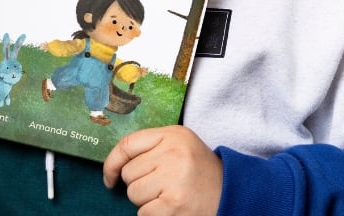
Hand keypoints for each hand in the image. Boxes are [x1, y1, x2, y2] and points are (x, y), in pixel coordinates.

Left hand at [102, 125, 222, 214]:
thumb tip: (116, 165)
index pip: (127, 144)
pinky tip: (170, 208)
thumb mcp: (180, 146)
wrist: (232, 194)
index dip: (112, 163)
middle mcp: (173, 153)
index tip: (110, 177)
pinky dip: (153, 215)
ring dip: (146, 201)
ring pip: (134, 194)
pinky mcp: (174, 204)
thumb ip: (152, 147)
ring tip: (168, 196)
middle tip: (162, 186)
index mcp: (173, 135)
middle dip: (139, 184)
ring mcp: (174, 179)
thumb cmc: (199, 172)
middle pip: (129, 173)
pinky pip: (144, 213)